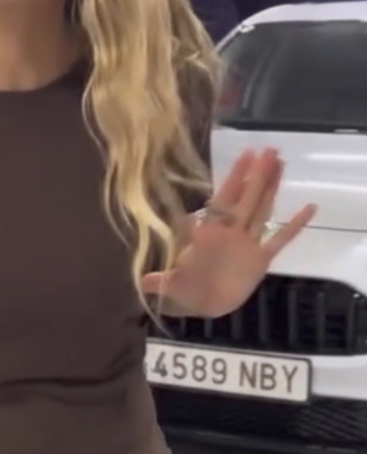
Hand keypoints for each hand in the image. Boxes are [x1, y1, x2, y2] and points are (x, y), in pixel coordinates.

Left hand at [142, 149, 316, 317]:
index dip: (235, 178)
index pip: (224, 200)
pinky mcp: (261, 259)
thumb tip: (144, 281)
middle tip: (270, 149)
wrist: (204, 304)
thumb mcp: (172, 284)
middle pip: (247, 199)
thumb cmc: (186, 288)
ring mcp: (248, 244)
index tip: (245, 155)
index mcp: (210, 233)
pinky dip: (295, 225)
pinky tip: (310, 208)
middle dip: (258, 175)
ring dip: (272, 189)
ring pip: (263, 211)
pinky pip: (280, 239)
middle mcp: (231, 232)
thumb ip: (162, 281)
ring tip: (282, 165)